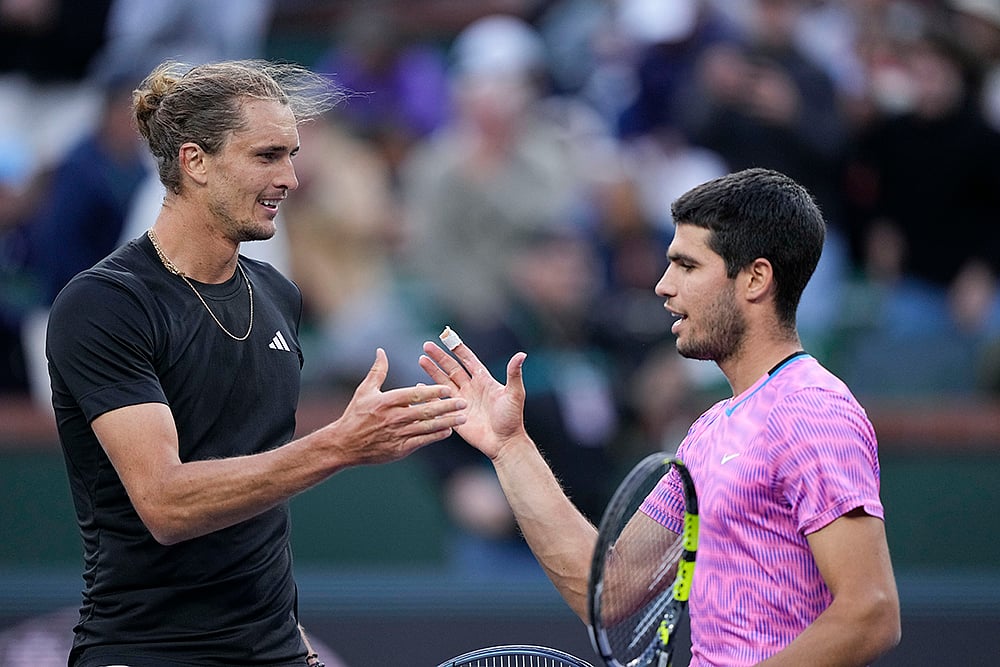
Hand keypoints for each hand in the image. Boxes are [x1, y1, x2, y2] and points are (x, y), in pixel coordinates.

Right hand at [328, 348, 466, 465]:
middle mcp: (394, 418)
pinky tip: (448, 431)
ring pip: (427, 427)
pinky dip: (435, 436)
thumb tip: (381, 351)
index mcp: (386, 401)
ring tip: (463, 417)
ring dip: (446, 422)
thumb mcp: (365, 390)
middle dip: (446, 407)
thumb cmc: (355, 415)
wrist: (344, 444)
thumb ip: (377, 371)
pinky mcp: (399, 449)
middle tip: (463, 402)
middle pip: (425, 411)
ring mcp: (397, 434)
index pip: (414, 395)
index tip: (447, 388)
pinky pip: (422, 441)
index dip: (432, 392)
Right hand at [419, 335, 527, 460]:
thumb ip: (514, 374)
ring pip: (444, 382)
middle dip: (440, 357)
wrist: (504, 442)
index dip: (458, 349)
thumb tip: (522, 355)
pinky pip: (440, 401)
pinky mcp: (455, 414)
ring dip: (432, 371)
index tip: (447, 336)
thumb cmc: (512, 418)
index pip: (468, 360)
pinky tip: (420, 385)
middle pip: (452, 368)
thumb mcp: (515, 394)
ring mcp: (462, 401)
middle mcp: (471, 388)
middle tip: (426, 346)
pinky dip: (430, 393)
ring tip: (421, 359)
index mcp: (484, 381)